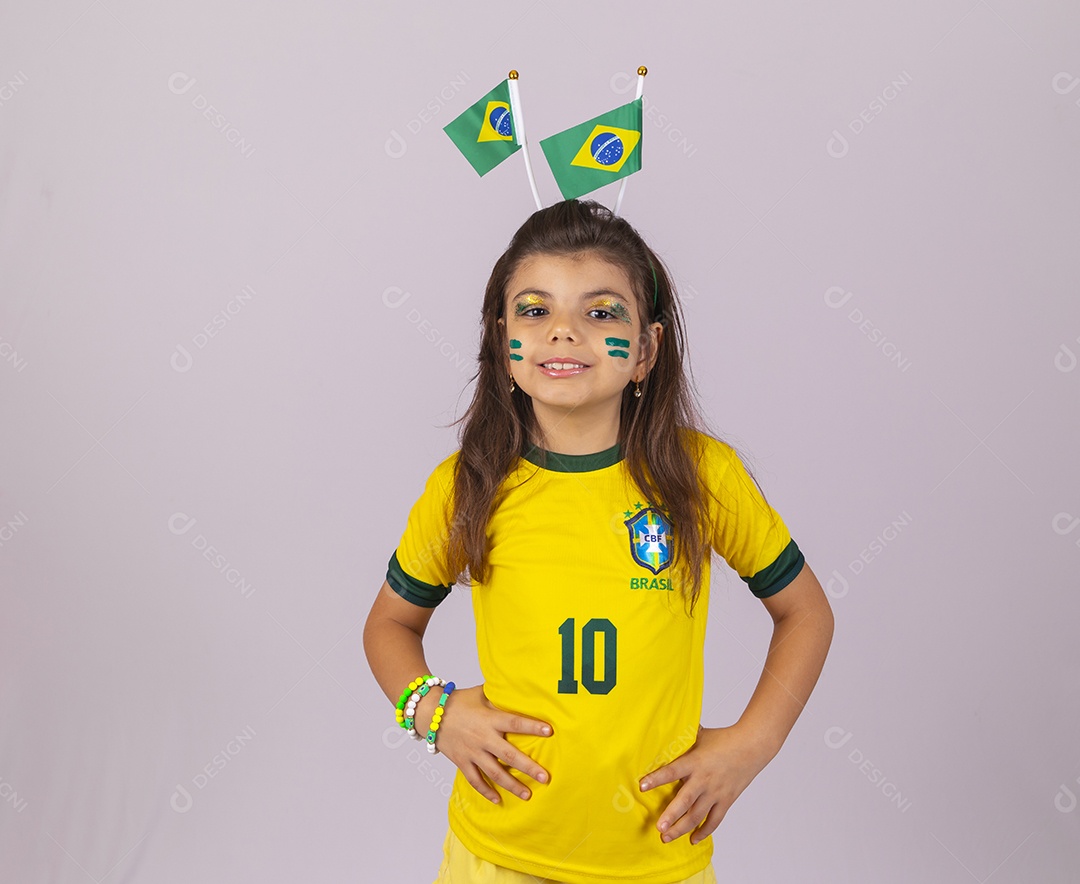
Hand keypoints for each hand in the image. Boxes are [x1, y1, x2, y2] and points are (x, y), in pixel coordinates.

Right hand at [417, 684, 552, 804]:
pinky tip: (498, 800)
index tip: (550, 731)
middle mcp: (482, 737)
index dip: (532, 726)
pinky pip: (475, 780)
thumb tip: (521, 689)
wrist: (430, 713)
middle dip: (528, 767)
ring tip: (528, 794)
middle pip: (508, 755)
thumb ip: (500, 695)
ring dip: (512, 785)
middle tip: (545, 777)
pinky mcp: (462, 762)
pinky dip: (486, 791)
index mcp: (489, 719)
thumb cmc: (459, 701)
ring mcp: (472, 752)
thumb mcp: (481, 693)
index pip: (515, 722)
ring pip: (494, 773)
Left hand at [639, 725, 772, 844]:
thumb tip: (663, 731)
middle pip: (685, 801)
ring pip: (697, 816)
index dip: (657, 779)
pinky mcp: (726, 800)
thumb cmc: (724, 738)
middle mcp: (704, 779)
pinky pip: (714, 820)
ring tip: (666, 837)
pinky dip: (704, 832)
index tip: (642, 786)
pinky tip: (692, 839)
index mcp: (695, 761)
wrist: (752, 746)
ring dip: (681, 828)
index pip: (672, 771)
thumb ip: (682, 739)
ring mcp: (716, 792)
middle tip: (658, 828)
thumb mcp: (700, 735)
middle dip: (671, 816)